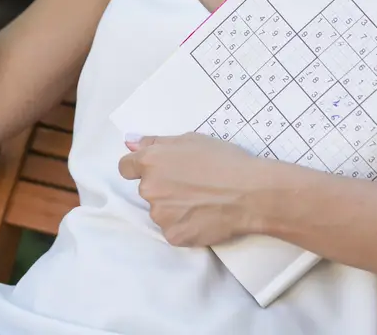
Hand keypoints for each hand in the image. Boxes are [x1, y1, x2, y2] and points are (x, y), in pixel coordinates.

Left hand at [118, 132, 261, 247]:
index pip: (126, 167)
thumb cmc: (224, 161)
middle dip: (163, 188)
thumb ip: (156, 142)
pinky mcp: (173, 236)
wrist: (251, 193)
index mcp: (150, 161)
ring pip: (160, 211)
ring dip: (174, 208)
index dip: (140, 168)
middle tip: (192, 185)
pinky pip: (173, 230)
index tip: (157, 171)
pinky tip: (204, 217)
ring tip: (202, 202)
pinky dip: (185, 226)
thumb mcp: (191, 139)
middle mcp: (149, 188)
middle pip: (146, 190)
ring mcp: (160, 215)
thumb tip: (130, 142)